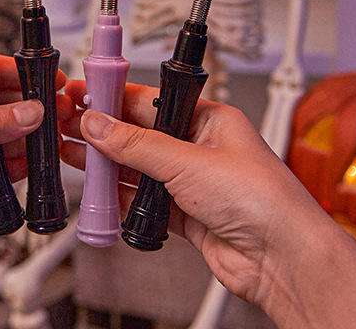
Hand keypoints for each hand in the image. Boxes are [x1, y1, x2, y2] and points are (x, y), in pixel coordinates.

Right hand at [61, 80, 355, 328]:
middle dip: (104, 131)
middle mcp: (200, 148)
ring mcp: (192, 183)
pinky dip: (121, 197)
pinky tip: (100, 191)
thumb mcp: (188, 161)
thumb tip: (99, 124)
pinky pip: (144, 200)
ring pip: (139, 168)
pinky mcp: (186, 215)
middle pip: (140, 134)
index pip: (151, 101)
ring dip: (107, 164)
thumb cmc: (264, 201)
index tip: (85, 93)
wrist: (285, 261)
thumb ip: (137, 145)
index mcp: (209, 120)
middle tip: (69, 124)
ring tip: (72, 153)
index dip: (114, 97)